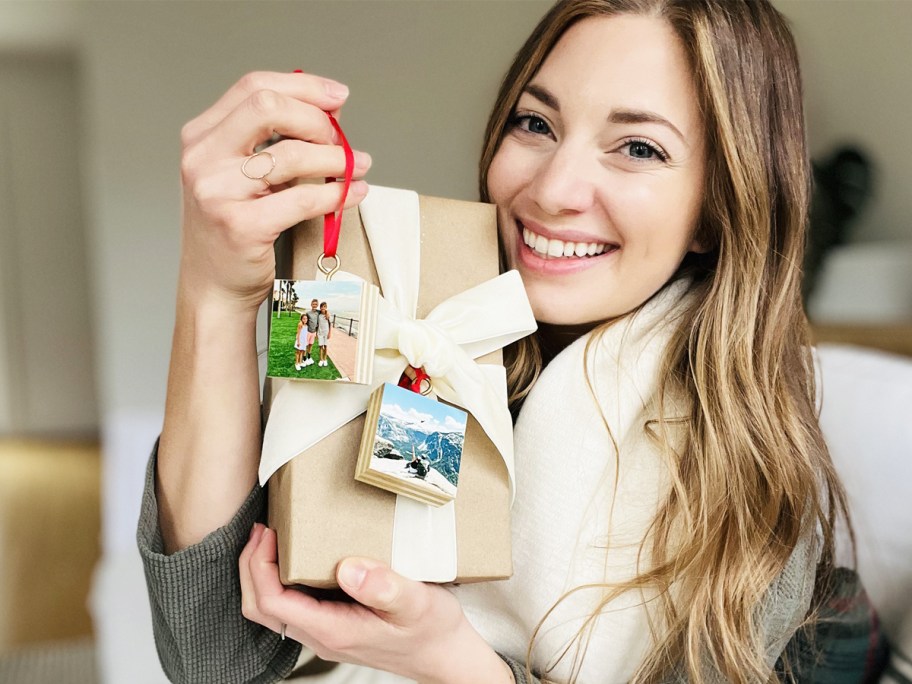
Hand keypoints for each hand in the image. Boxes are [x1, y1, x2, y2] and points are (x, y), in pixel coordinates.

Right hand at [178, 71, 371, 314]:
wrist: (213, 288)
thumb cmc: (233, 230)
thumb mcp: (244, 175)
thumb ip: (276, 140)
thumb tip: (331, 110)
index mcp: (201, 137)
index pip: (254, 87)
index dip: (303, 86)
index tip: (338, 96)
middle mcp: (202, 158)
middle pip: (267, 107)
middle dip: (316, 120)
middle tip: (342, 140)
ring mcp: (216, 192)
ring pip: (291, 154)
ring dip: (337, 160)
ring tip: (358, 168)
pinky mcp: (240, 225)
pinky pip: (302, 198)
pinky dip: (336, 194)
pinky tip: (353, 193)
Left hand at [239, 524, 514, 683]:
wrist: (447, 655)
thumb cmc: (434, 631)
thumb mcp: (417, 603)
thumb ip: (384, 587)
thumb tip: (348, 568)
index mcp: (333, 630)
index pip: (272, 602)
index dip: (260, 566)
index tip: (270, 532)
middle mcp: (322, 634)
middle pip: (260, 608)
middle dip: (250, 567)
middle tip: (261, 528)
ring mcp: (325, 632)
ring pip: (272, 609)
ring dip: (261, 572)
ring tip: (272, 537)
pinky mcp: (333, 624)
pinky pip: (291, 605)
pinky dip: (280, 578)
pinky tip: (296, 554)